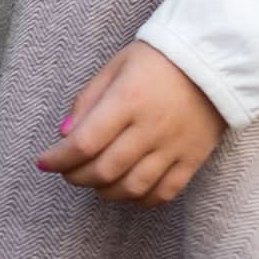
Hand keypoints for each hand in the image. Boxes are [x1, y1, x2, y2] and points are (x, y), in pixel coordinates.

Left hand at [35, 42, 225, 206]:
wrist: (214, 59)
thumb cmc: (159, 59)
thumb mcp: (116, 65)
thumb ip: (88, 99)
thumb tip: (64, 134)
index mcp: (128, 99)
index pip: (85, 142)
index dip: (59, 158)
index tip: (44, 162)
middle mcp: (151, 127)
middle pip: (105, 170)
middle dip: (77, 177)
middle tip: (68, 171)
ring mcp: (174, 146)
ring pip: (132, 187)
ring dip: (105, 191)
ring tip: (95, 181)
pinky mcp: (193, 159)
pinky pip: (164, 192)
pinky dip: (141, 199)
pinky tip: (128, 190)